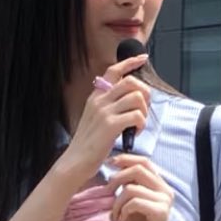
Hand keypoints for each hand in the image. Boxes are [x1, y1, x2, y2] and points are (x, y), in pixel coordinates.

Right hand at [60, 54, 152, 180]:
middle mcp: (99, 101)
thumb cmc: (88, 144)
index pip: (113, 71)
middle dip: (144, 93)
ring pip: (137, 97)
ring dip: (144, 110)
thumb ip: (108, 106)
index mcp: (96, 97)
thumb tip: (129, 98)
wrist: (75, 162)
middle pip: (131, 82)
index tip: (142, 58)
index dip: (130, 62)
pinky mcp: (111, 125)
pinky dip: (141, 123)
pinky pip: (137, 115)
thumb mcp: (95, 118)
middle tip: (143, 108)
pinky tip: (135, 132)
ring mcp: (105, 112)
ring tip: (138, 124)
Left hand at [106, 154, 176, 220]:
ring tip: (115, 215)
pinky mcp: (161, 212)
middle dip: (117, 179)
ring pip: (132, 187)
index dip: (126, 158)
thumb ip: (128, 186)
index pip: (144, 161)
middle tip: (107, 192)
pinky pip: (135, 202)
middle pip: (138, 169)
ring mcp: (165, 201)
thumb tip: (115, 168)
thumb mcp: (129, 203)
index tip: (109, 163)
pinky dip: (123, 210)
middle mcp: (165, 190)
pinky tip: (121, 220)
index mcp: (159, 185)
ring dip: (117, 202)